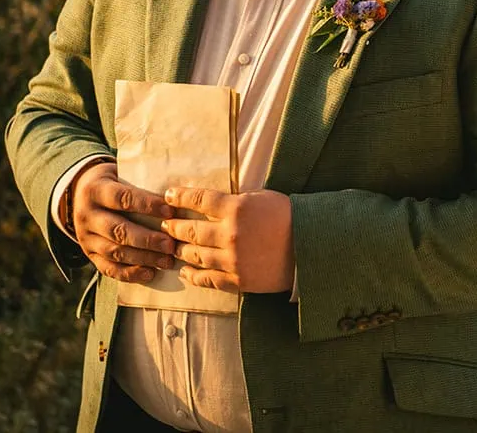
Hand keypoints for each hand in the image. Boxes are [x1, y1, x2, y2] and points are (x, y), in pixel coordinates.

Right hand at [71, 161, 177, 283]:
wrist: (77, 193)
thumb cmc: (111, 181)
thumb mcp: (119, 173)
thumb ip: (140, 182)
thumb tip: (176, 193)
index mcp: (95, 191)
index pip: (122, 198)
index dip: (147, 205)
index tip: (170, 212)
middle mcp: (87, 215)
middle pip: (118, 230)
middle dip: (147, 239)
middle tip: (171, 245)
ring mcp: (85, 237)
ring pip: (114, 252)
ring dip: (143, 259)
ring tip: (166, 261)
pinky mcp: (89, 254)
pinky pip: (108, 268)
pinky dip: (130, 274)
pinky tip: (150, 274)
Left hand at [160, 188, 293, 293]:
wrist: (311, 246)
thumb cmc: (289, 217)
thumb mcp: (262, 198)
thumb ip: (235, 201)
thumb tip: (212, 204)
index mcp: (236, 208)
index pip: (199, 200)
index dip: (180, 197)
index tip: (169, 196)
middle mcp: (229, 234)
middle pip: (191, 229)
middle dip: (174, 226)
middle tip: (165, 224)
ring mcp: (232, 259)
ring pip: (195, 255)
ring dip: (181, 250)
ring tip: (173, 247)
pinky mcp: (238, 279)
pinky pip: (208, 279)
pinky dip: (193, 275)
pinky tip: (185, 272)